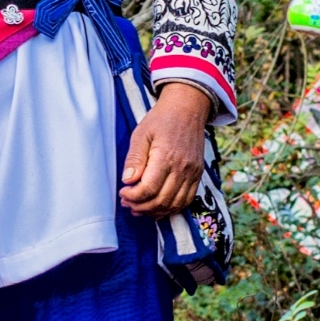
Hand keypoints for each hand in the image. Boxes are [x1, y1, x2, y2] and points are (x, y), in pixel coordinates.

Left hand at [119, 81, 211, 214]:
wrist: (187, 109)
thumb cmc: (161, 119)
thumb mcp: (141, 133)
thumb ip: (134, 158)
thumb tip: (127, 181)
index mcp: (166, 156)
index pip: (149, 188)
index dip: (133, 196)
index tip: (122, 193)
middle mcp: (182, 168)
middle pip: (161, 200)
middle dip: (141, 207)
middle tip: (127, 203)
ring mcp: (193, 173)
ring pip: (174, 204)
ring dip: (155, 211)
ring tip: (139, 208)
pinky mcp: (198, 175)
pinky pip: (187, 200)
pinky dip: (171, 208)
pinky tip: (157, 207)